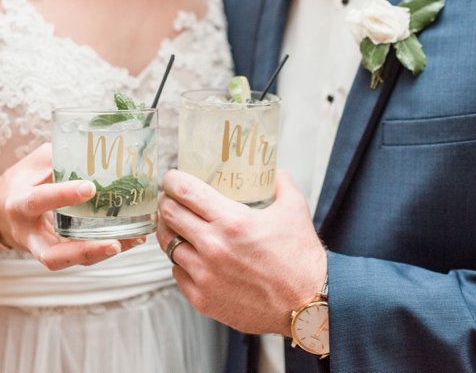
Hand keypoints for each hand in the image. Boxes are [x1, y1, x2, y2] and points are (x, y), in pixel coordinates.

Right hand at [0, 143, 143, 269]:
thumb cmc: (24, 179)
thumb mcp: (37, 162)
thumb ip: (62, 157)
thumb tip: (100, 147)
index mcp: (19, 203)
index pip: (38, 201)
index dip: (63, 195)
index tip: (90, 188)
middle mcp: (28, 233)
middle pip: (51, 255)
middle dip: (84, 251)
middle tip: (115, 243)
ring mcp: (40, 248)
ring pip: (69, 262)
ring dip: (101, 254)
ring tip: (133, 240)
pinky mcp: (54, 253)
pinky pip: (78, 258)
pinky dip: (104, 250)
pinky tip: (131, 240)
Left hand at [157, 168, 326, 334]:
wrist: (308, 304)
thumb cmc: (301, 258)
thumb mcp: (294, 209)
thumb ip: (281, 183)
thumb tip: (274, 171)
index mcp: (231, 221)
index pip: (184, 191)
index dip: (173, 180)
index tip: (173, 179)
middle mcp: (212, 246)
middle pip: (168, 214)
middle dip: (168, 202)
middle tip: (173, 200)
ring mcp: (204, 275)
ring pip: (167, 244)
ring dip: (171, 231)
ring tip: (180, 227)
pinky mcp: (202, 299)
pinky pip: (177, 272)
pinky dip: (182, 262)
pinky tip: (193, 256)